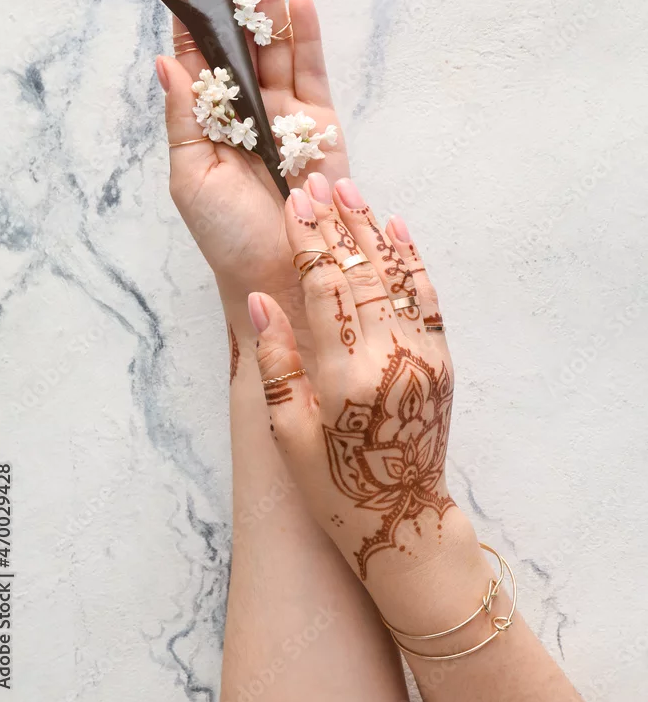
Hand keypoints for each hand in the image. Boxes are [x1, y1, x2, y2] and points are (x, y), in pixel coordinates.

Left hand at [156, 0, 347, 309]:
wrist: (279, 273)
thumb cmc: (226, 233)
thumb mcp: (190, 175)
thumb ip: (183, 116)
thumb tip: (164, 60)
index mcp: (208, 118)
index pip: (198, 53)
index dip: (191, 9)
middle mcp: (246, 108)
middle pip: (241, 36)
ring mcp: (286, 112)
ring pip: (278, 44)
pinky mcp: (322, 124)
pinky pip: (315, 72)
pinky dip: (308, 36)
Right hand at [249, 176, 483, 628]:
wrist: (402, 520)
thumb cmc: (332, 483)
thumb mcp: (286, 430)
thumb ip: (276, 360)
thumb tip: (261, 297)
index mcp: (341, 377)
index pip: (323, 289)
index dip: (308, 240)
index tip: (294, 203)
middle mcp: (386, 358)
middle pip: (359, 272)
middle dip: (336, 223)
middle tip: (316, 181)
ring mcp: (420, 357)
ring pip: (395, 277)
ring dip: (372, 230)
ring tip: (351, 191)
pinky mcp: (441, 361)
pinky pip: (426, 299)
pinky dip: (412, 261)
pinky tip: (397, 229)